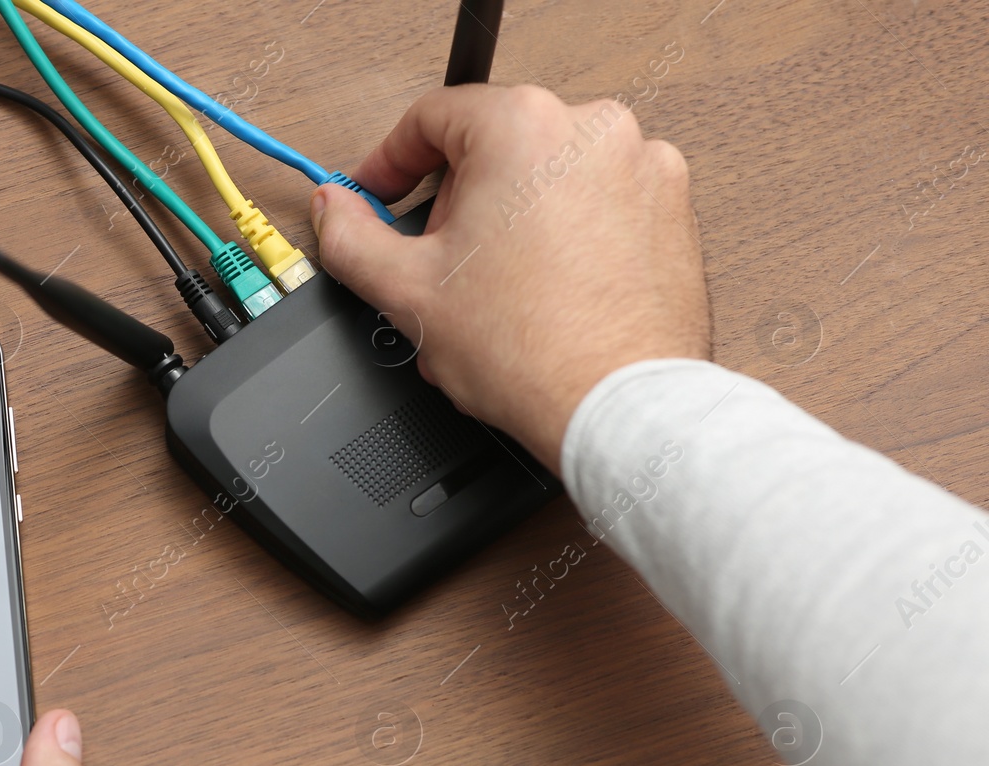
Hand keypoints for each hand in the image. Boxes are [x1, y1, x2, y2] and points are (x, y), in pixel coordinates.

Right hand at [311, 85, 711, 472]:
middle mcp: (592, 130)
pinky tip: (542, 291)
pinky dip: (562, 236)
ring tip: (494, 290)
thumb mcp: (405, 289)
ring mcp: (640, 167)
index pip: (431, 118)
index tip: (376, 195)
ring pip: (544, 176)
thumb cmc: (530, 350)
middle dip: (454, 203)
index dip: (387, 163)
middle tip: (439, 264)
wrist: (615, 406)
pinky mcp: (671, 208)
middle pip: (492, 146)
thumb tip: (334, 210)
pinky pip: (595, 203)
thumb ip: (350, 236)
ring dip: (507, 221)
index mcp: (523, 126)